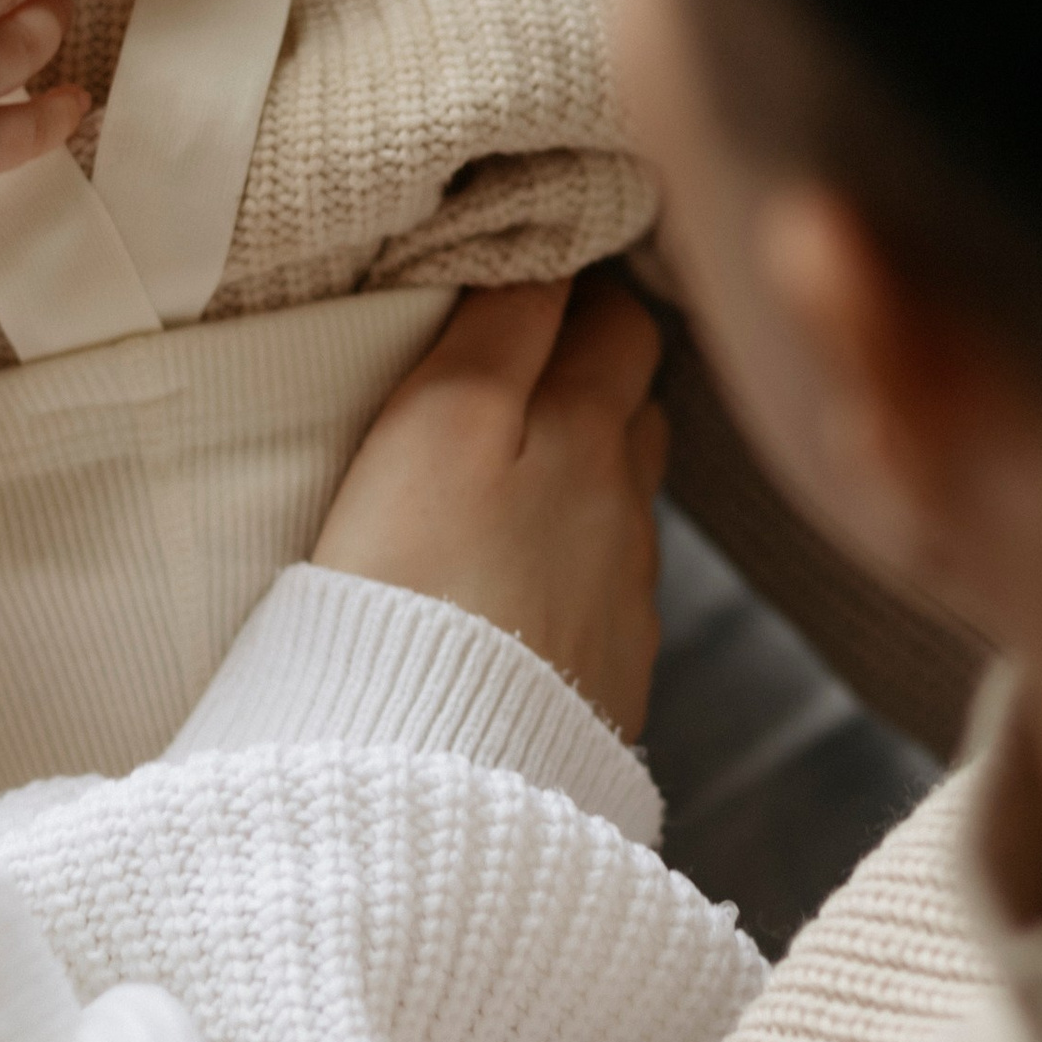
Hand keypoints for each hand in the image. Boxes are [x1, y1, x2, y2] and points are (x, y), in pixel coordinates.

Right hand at [315, 277, 668, 738]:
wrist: (432, 780)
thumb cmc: (407, 592)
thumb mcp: (436, 422)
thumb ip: (500, 328)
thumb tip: (552, 261)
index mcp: (583, 421)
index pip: (600, 305)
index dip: (563, 275)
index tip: (518, 268)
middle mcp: (621, 494)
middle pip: (634, 389)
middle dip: (593, 356)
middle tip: (521, 348)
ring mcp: (623, 587)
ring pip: (628, 484)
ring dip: (593, 455)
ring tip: (517, 459)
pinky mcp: (609, 668)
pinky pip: (611, 579)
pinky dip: (579, 553)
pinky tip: (522, 571)